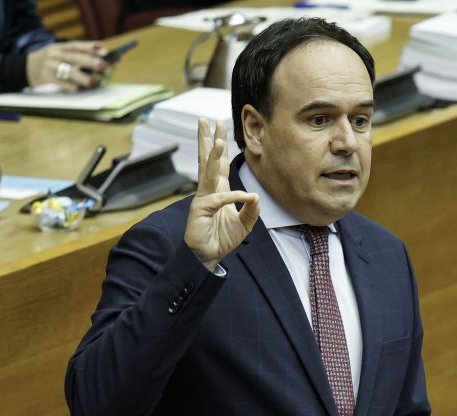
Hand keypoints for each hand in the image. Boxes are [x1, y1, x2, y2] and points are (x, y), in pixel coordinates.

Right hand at [26, 41, 107, 90]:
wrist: (25, 68)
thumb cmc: (49, 61)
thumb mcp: (58, 52)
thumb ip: (75, 54)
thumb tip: (99, 55)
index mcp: (58, 47)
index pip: (75, 45)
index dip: (89, 47)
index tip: (104, 49)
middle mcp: (54, 55)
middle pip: (73, 57)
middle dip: (90, 61)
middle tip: (104, 65)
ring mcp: (49, 66)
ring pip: (66, 70)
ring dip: (81, 76)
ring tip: (93, 82)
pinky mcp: (45, 77)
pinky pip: (58, 82)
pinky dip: (68, 86)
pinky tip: (77, 89)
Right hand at [183, 118, 259, 271]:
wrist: (209, 256)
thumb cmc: (222, 238)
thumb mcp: (244, 224)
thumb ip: (251, 210)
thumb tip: (256, 196)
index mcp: (218, 190)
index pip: (218, 163)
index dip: (219, 146)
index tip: (219, 127)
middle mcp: (209, 190)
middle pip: (208, 160)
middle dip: (208, 140)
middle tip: (205, 120)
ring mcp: (202, 198)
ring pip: (208, 172)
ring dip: (212, 156)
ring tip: (217, 140)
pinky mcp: (200, 209)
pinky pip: (220, 199)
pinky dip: (234, 197)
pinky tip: (246, 195)